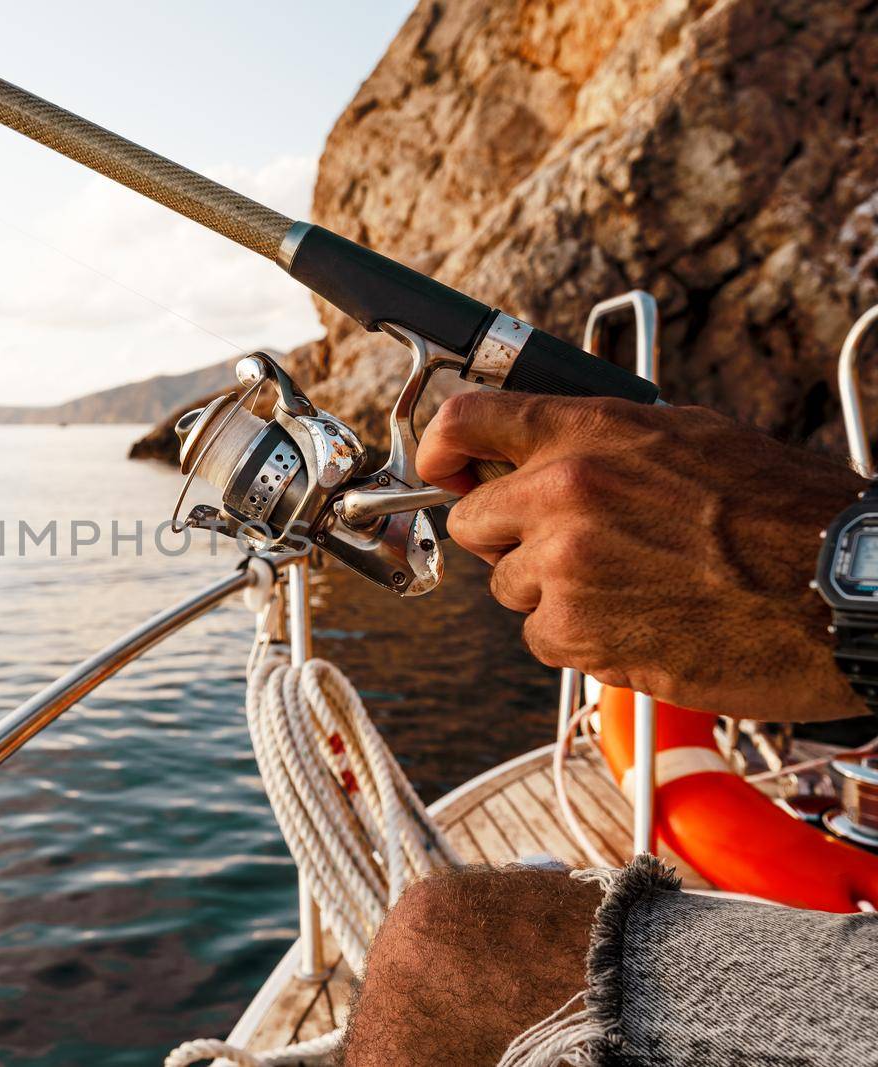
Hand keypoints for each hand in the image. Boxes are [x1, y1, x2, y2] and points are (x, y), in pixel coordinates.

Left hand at [416, 391, 867, 721]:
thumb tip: (544, 453)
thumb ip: (601, 443)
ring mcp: (564, 567)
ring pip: (510, 587)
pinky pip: (542, 639)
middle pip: (472, 521)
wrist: (843, 588)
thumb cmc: (787, 514)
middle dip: (510, 538)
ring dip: (554, 594)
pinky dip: (580, 640)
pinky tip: (642, 622)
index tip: (438, 466)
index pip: (465, 421)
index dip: (439, 447)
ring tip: (634, 586)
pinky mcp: (577, 635)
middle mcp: (563, 494)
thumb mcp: (689, 438)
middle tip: (572, 548)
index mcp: (589, 434)